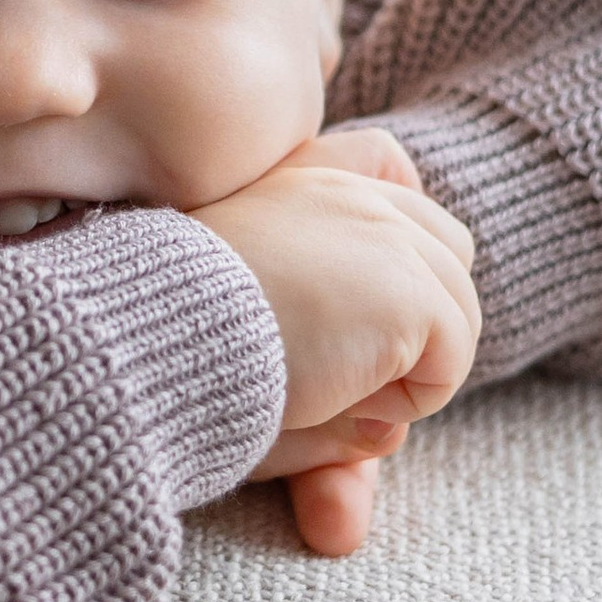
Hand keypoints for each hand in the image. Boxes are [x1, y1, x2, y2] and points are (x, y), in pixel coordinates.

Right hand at [197, 126, 478, 555]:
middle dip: (418, 319)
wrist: (145, 339)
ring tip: (324, 388)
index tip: (355, 296)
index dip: (394, 243)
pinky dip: (405, 400)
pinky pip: (450, 363)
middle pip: (446, 250)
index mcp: (296, 175)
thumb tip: (386, 436)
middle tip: (348, 371)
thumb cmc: (162, 345)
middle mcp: (347, 188)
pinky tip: (332, 393)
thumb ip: (310, 357)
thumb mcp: (233, 333)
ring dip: (403, 369)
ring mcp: (387, 234)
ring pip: (456, 314)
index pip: (388, 165)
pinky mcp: (410, 294)